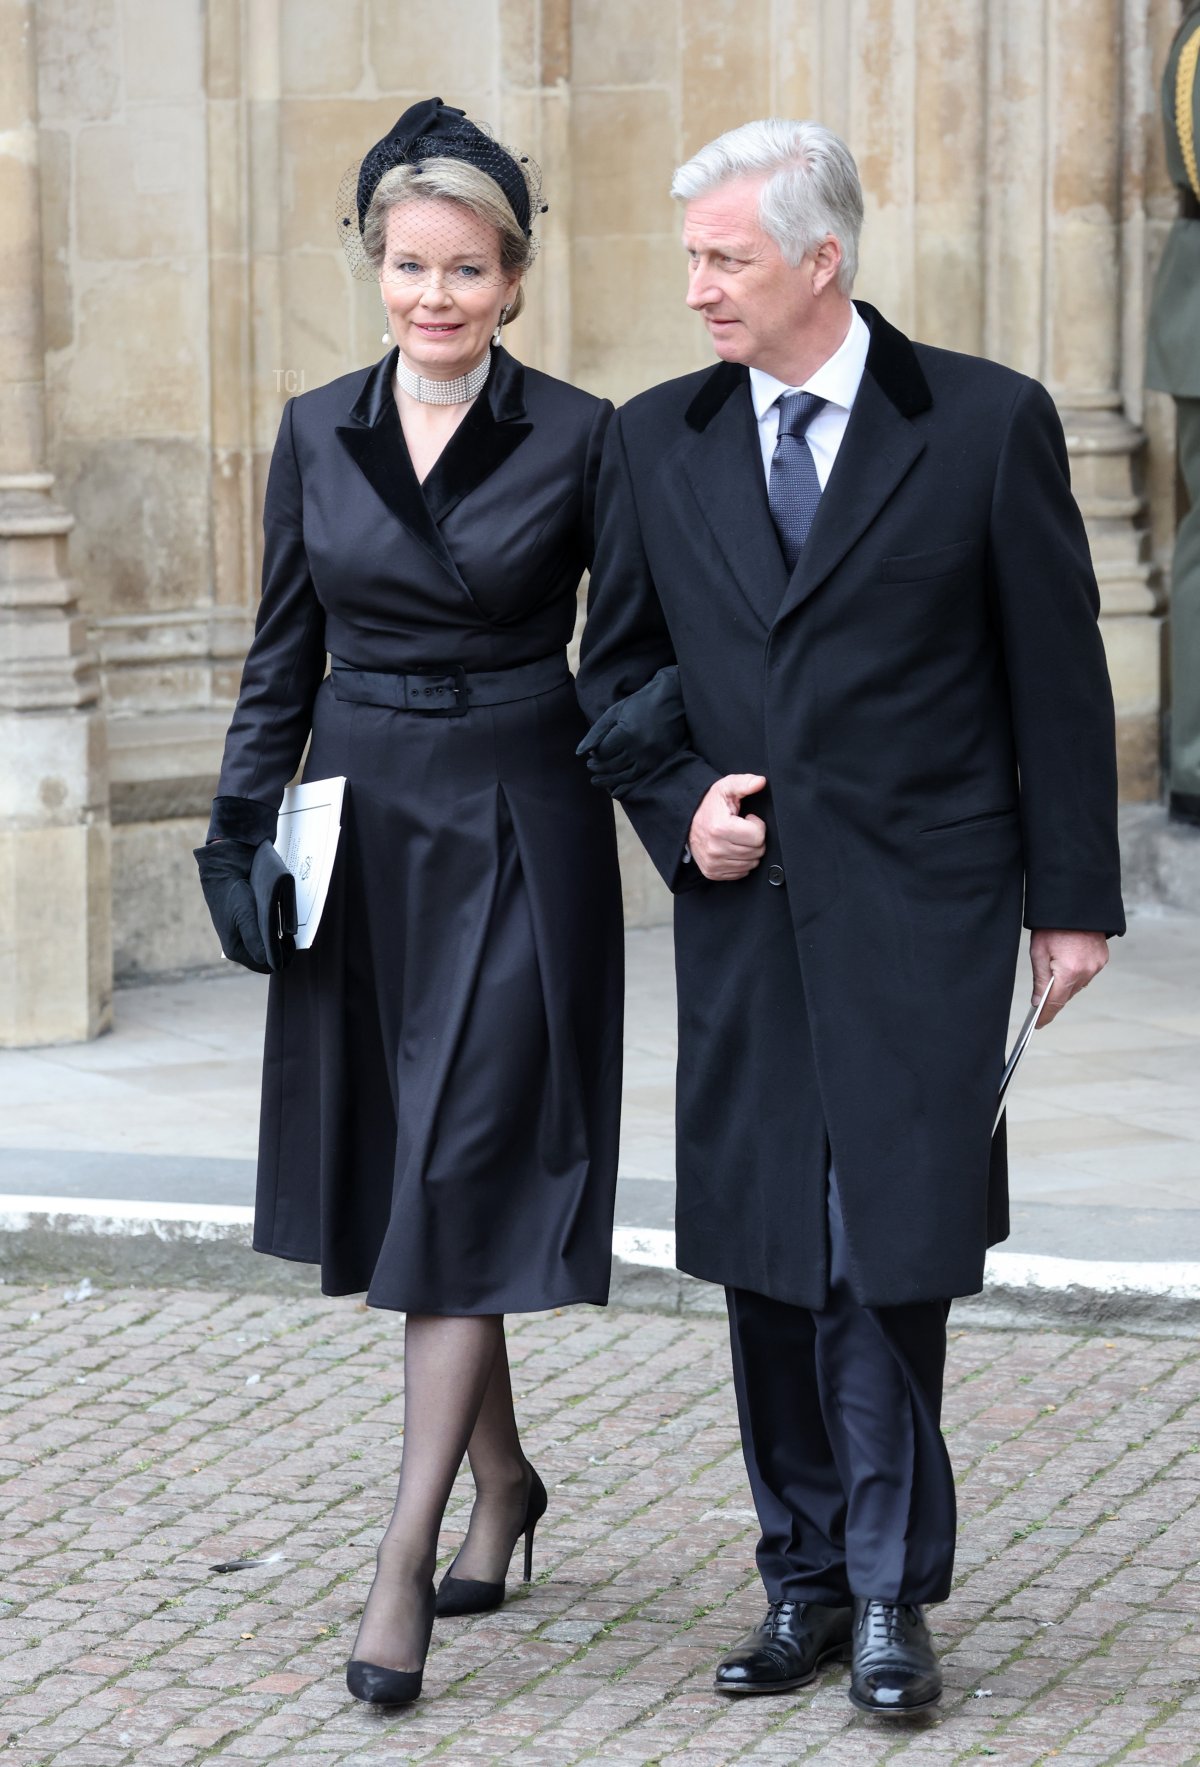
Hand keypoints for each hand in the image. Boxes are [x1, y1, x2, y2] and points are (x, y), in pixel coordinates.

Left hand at [577, 666, 687, 796]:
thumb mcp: (614, 712)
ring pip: (625, 776)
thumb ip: (596, 733)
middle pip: (612, 765)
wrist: (672, 700)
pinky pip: (639, 779)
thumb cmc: (640, 703)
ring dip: (608, 780)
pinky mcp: (660, 761)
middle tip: (590, 767)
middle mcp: (640, 748)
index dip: (594, 755)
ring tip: (596, 780)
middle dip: (598, 768)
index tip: (591, 753)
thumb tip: (579, 753)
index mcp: (626, 734)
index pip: (603, 753)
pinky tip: (615, 790)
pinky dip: (625, 785)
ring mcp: (651, 757)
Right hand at [688, 775, 766, 880]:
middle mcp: (715, 849)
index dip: (757, 825)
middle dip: (755, 839)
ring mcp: (713, 863)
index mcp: (720, 828)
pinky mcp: (712, 873)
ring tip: (737, 839)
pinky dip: (741, 862)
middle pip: (756, 851)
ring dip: (749, 851)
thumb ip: (744, 783)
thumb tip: (760, 782)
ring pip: (751, 864)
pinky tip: (732, 849)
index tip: (747, 819)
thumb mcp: (725, 787)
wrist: (686, 822)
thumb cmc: (709, 805)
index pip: (758, 836)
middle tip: (743, 829)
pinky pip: (741, 873)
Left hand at [1029, 928, 1108, 1027]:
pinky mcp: (1102, 959)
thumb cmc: (1053, 926)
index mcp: (1069, 971)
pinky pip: (1087, 974)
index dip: (1046, 1015)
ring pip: (1078, 985)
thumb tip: (1039, 1001)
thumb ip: (1040, 980)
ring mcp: (1097, 965)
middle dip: (1054, 997)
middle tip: (1040, 1001)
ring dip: (1066, 985)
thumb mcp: (1039, 952)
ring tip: (1052, 978)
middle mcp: (1087, 972)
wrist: (1076, 904)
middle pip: (1068, 994)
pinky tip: (1066, 966)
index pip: (1056, 1002)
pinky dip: (1076, 974)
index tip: (1038, 1024)